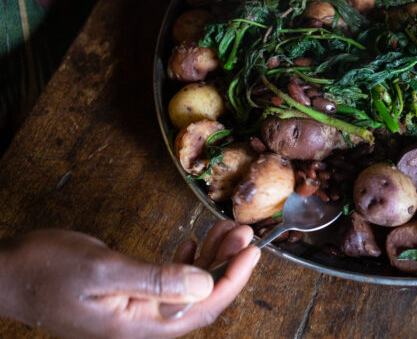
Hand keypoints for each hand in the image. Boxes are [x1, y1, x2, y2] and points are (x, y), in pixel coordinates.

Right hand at [0, 221, 259, 338]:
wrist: (7, 274)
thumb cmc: (46, 270)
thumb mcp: (104, 271)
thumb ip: (156, 280)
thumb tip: (204, 284)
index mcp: (139, 326)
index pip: (202, 309)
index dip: (232, 280)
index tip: (251, 251)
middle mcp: (142, 324)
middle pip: (201, 298)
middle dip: (227, 264)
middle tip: (242, 231)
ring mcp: (135, 312)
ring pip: (188, 288)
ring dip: (210, 258)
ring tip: (226, 229)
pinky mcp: (128, 297)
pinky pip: (170, 282)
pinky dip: (187, 260)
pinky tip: (194, 242)